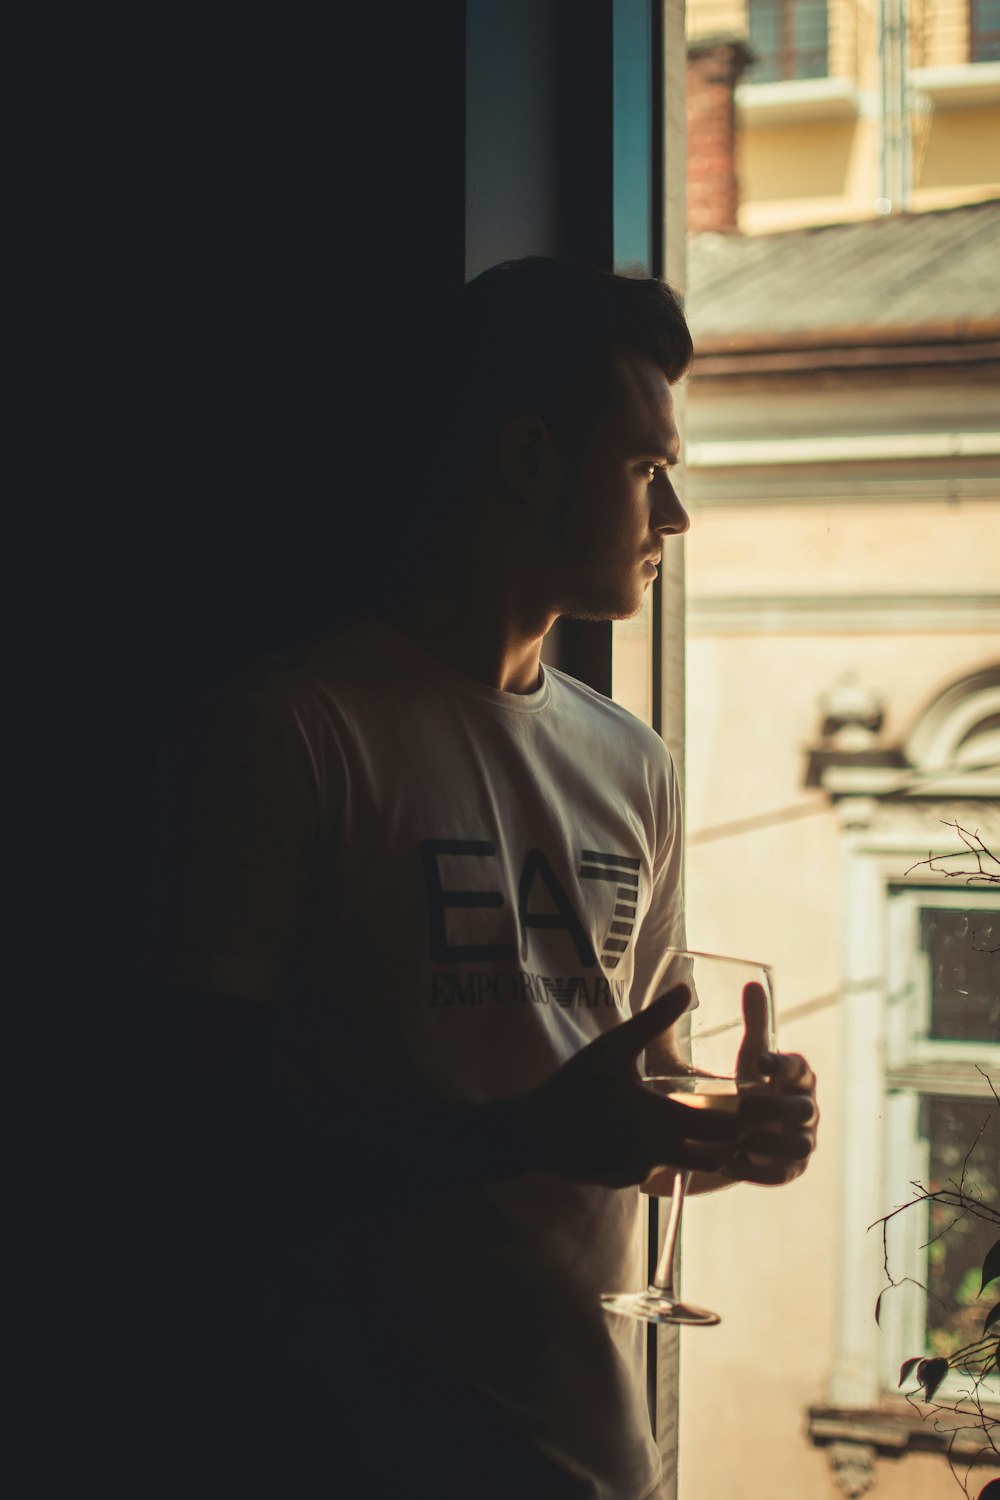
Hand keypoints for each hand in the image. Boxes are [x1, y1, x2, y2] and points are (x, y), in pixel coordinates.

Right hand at [528, 986, 745, 1186]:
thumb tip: (686, 989)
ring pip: (687, 1166)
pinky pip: (654, 1170)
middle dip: (732, 1141)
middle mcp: (659, 1153)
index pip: (726, 1131)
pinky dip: (659, 1155)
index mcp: (662, 1119)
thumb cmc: (575, 1085)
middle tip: (738, 1118)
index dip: (747, 1121)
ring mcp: (642, 1172)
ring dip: (699, 1149)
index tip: (755, 1106)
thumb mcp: (614, 1047)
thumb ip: (654, 1021)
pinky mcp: (626, 1181)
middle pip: (717, 1157)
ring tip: (698, 1124)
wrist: (535, 1133)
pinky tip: (644, 1134)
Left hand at [722, 981, 818, 1186]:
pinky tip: (727, 1162)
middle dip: (774, 1107)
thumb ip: (755, 1023)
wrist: (737, 1132)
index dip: (781, 1064)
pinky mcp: (790, 1170)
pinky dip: (755, 1169)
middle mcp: (808, 1109)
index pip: (799, 1068)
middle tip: (742, 1104)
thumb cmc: (747, 1084)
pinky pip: (781, 1173)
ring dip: (767, 1141)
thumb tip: (751, 983)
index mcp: (799, 1077)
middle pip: (803, 1109)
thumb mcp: (749, 1055)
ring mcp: (803, 1141)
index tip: (756, 1061)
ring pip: (798, 1144)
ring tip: (734, 1138)